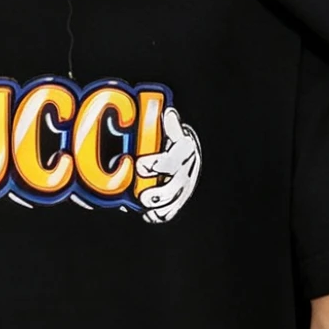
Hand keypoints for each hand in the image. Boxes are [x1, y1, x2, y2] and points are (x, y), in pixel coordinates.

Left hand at [135, 105, 201, 222]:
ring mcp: (182, 188)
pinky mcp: (177, 200)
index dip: (157, 164)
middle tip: (142, 196)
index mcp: (183, 153)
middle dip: (158, 194)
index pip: (172, 160)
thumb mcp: (175, 132)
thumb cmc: (176, 143)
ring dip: (158, 206)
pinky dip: (158, 214)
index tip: (140, 165)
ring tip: (143, 205)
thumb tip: (168, 113)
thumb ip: (171, 125)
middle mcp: (185, 172)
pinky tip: (147, 213)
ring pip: (172, 202)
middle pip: (174, 187)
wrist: (188, 157)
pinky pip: (169, 212)